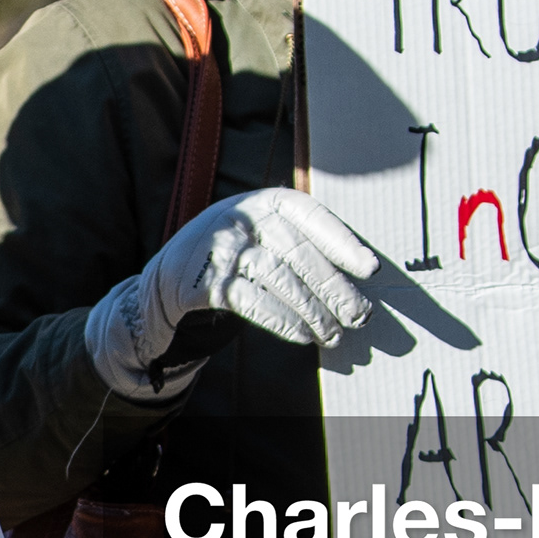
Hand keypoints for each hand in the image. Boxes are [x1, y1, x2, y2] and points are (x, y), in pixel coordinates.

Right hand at [83, 187, 380, 399]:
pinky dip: (281, 320)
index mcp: (262, 202)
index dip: (342, 242)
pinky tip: (303, 335)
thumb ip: (301, 241)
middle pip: (296, 251)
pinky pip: (250, 302)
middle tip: (359, 315)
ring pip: (276, 277)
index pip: (309, 215)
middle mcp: (239, 218)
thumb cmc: (235, 256)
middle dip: (332, 287)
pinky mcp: (203, 282)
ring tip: (334, 334)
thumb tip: (356, 276)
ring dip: (312, 310)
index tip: (370, 269)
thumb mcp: (262, 233)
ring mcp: (218, 249)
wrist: (168, 277)